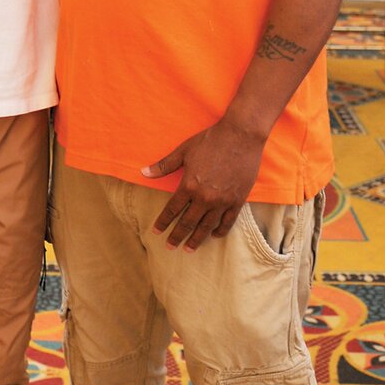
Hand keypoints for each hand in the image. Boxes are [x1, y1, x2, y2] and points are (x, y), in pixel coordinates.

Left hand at [142, 119, 265, 251]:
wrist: (240, 136)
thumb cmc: (210, 140)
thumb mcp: (183, 151)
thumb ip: (164, 165)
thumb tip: (143, 172)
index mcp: (189, 185)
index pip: (172, 210)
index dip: (163, 222)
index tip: (157, 232)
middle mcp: (204, 197)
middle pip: (187, 223)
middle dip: (177, 236)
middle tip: (170, 246)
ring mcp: (222, 201)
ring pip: (206, 226)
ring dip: (197, 239)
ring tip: (189, 249)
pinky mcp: (237, 200)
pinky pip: (227, 222)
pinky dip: (220, 231)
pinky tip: (214, 236)